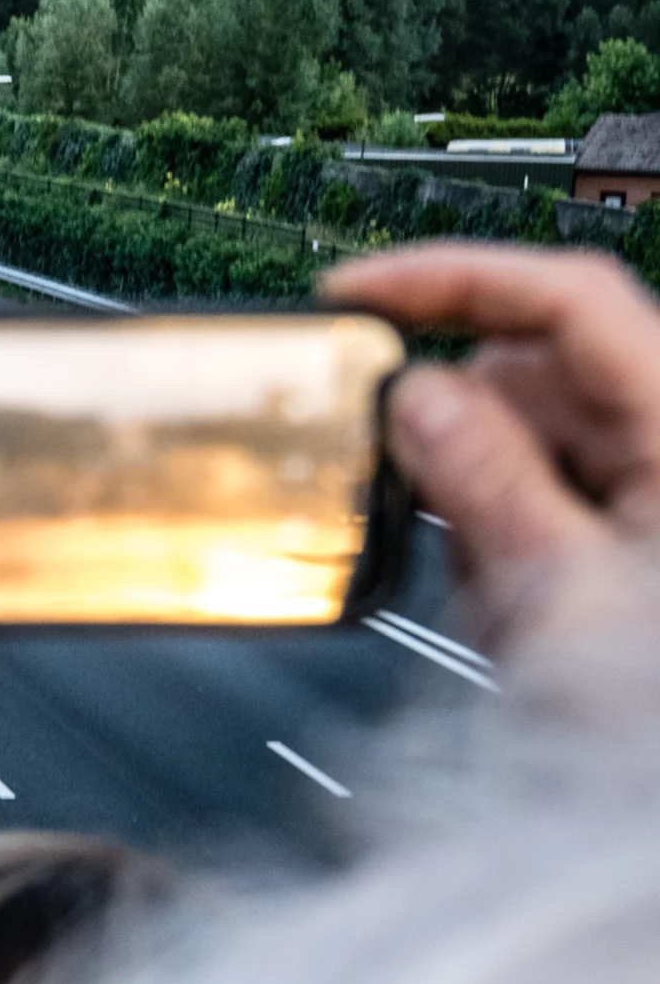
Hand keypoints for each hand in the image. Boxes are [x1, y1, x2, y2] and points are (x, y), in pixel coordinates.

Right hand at [325, 244, 659, 653]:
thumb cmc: (658, 707)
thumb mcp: (560, 595)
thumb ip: (484, 480)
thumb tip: (417, 396)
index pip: (567, 296)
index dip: (453, 276)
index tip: (354, 293)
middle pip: (543, 371)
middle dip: (458, 427)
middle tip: (396, 492)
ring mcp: (658, 485)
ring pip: (539, 438)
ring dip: (482, 498)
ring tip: (492, 593)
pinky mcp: (639, 532)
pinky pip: (552, 495)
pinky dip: (508, 535)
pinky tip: (515, 604)